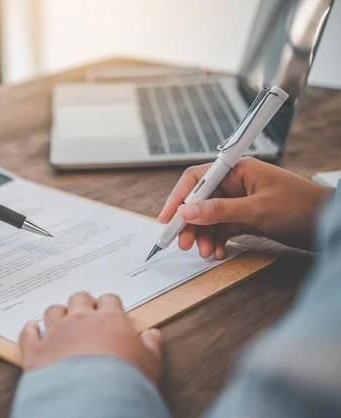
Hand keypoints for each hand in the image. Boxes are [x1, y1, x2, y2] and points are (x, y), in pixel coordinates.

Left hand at [19, 292, 162, 384]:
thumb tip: (153, 334)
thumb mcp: (150, 364)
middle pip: (79, 299)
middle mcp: (81, 320)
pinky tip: (31, 328)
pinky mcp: (36, 351)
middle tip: (85, 311)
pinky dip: (29, 330)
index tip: (109, 310)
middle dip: (82, 303)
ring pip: (53, 311)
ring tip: (60, 319)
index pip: (109, 301)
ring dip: (57, 314)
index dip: (109, 305)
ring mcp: (56, 333)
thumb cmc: (125, 380)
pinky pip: (28, 334)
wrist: (93, 397)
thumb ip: (151, 346)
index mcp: (110, 320)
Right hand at [158, 157, 333, 257]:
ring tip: (206, 253)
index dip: (178, 198)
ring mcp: (241, 201)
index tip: (167, 219)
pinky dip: (218, 241)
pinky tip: (219, 252)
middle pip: (200, 202)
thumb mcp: (257, 210)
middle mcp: (236, 184)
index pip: (197, 179)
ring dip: (205, 236)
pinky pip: (223, 228)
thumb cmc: (302, 207)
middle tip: (184, 243)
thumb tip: (187, 212)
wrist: (332, 224)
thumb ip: (219, 210)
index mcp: (237, 170)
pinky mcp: (248, 218)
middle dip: (191, 224)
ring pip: (210, 218)